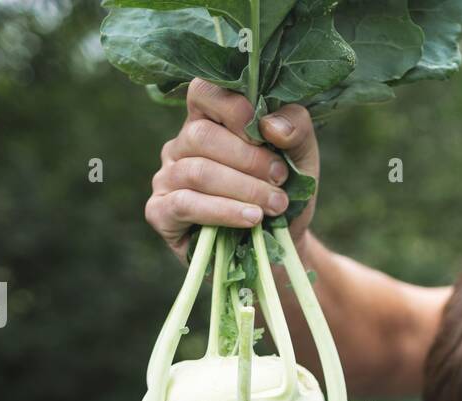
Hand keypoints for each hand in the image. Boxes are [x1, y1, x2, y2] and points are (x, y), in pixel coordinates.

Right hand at [146, 79, 320, 261]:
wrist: (280, 247)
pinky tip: (250, 218)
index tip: (266, 134)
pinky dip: (223, 211)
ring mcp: (167, 177)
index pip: (203, 91)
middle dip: (249, 159)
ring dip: (243, 188)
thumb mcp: (301, 157)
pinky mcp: (160, 211)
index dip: (233, 107)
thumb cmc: (284, 193)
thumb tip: (270, 124)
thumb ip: (295, 129)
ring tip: (275, 205)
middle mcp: (181, 144)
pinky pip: (185, 204)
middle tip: (280, 180)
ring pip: (197, 171)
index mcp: (208, 120)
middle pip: (202, 135)